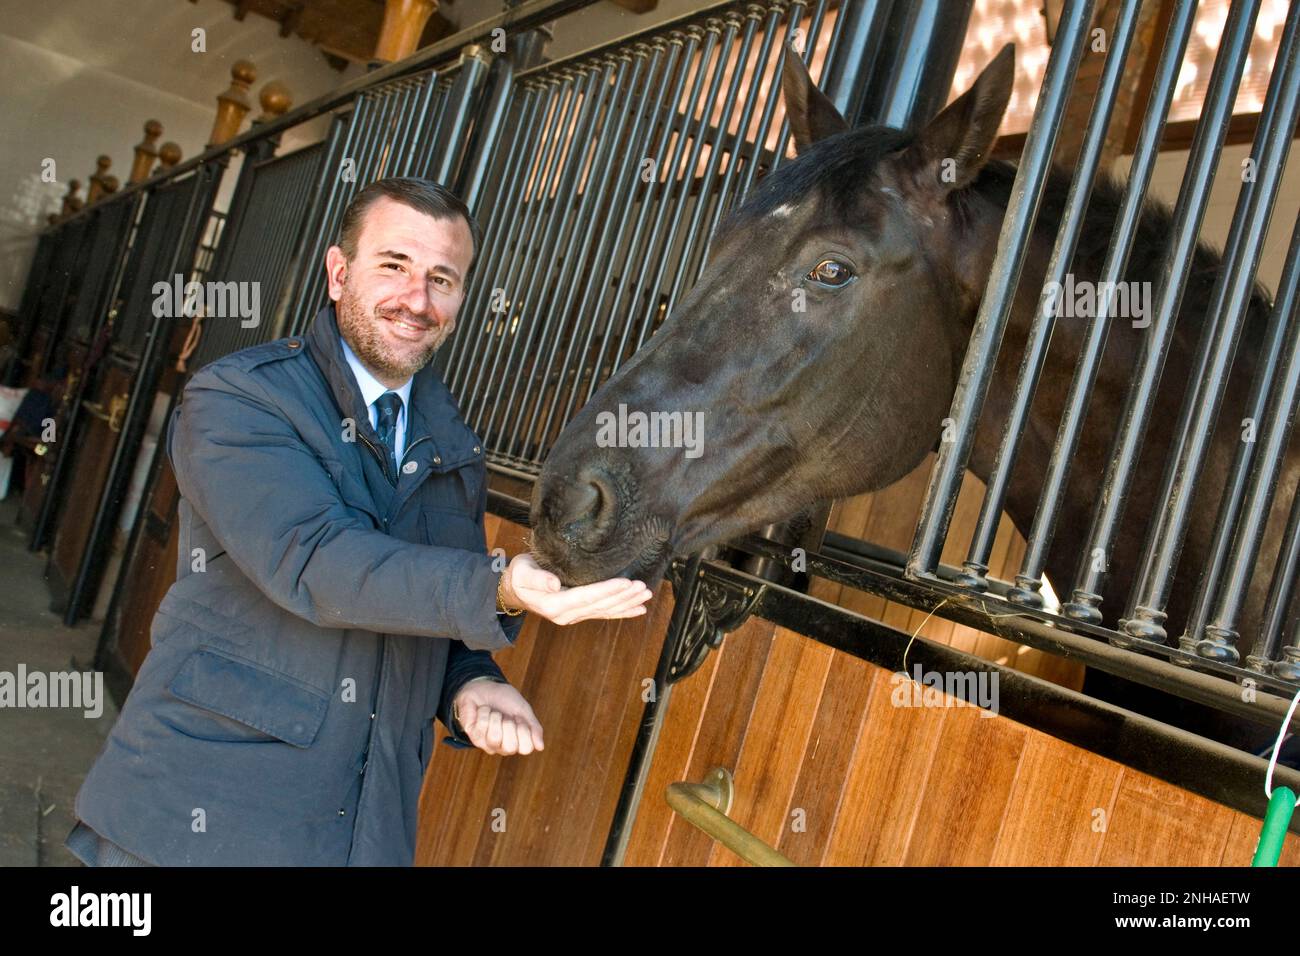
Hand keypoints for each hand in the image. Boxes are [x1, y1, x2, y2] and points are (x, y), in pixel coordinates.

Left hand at [454, 678, 543, 754]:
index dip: (524, 730)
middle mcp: (502, 746)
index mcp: (517, 741)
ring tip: (494, 712)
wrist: (485, 687)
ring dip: (495, 718)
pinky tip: (483, 711)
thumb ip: (533, 728)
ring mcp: (487, 743)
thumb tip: (540, 747)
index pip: (526, 748)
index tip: (519, 717)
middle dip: (509, 725)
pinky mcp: (473, 736)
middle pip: (510, 747)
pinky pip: (481, 728)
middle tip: (505, 716)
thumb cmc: (505, 700)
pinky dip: (484, 712)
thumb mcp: (523, 711)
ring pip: (494, 738)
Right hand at [501, 552, 651, 625]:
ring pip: (605, 610)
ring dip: (627, 603)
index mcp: (554, 604)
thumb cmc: (518, 575)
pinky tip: (638, 609)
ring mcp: (574, 616)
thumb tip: (554, 585)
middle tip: (644, 587)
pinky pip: (604, 614)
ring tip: (646, 595)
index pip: (586, 597)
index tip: (626, 583)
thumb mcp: (522, 572)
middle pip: (600, 605)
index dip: (607, 590)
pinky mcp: (579, 613)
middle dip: (623, 597)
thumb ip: (538, 578)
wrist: (513, 589)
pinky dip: (622, 611)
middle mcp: (566, 614)